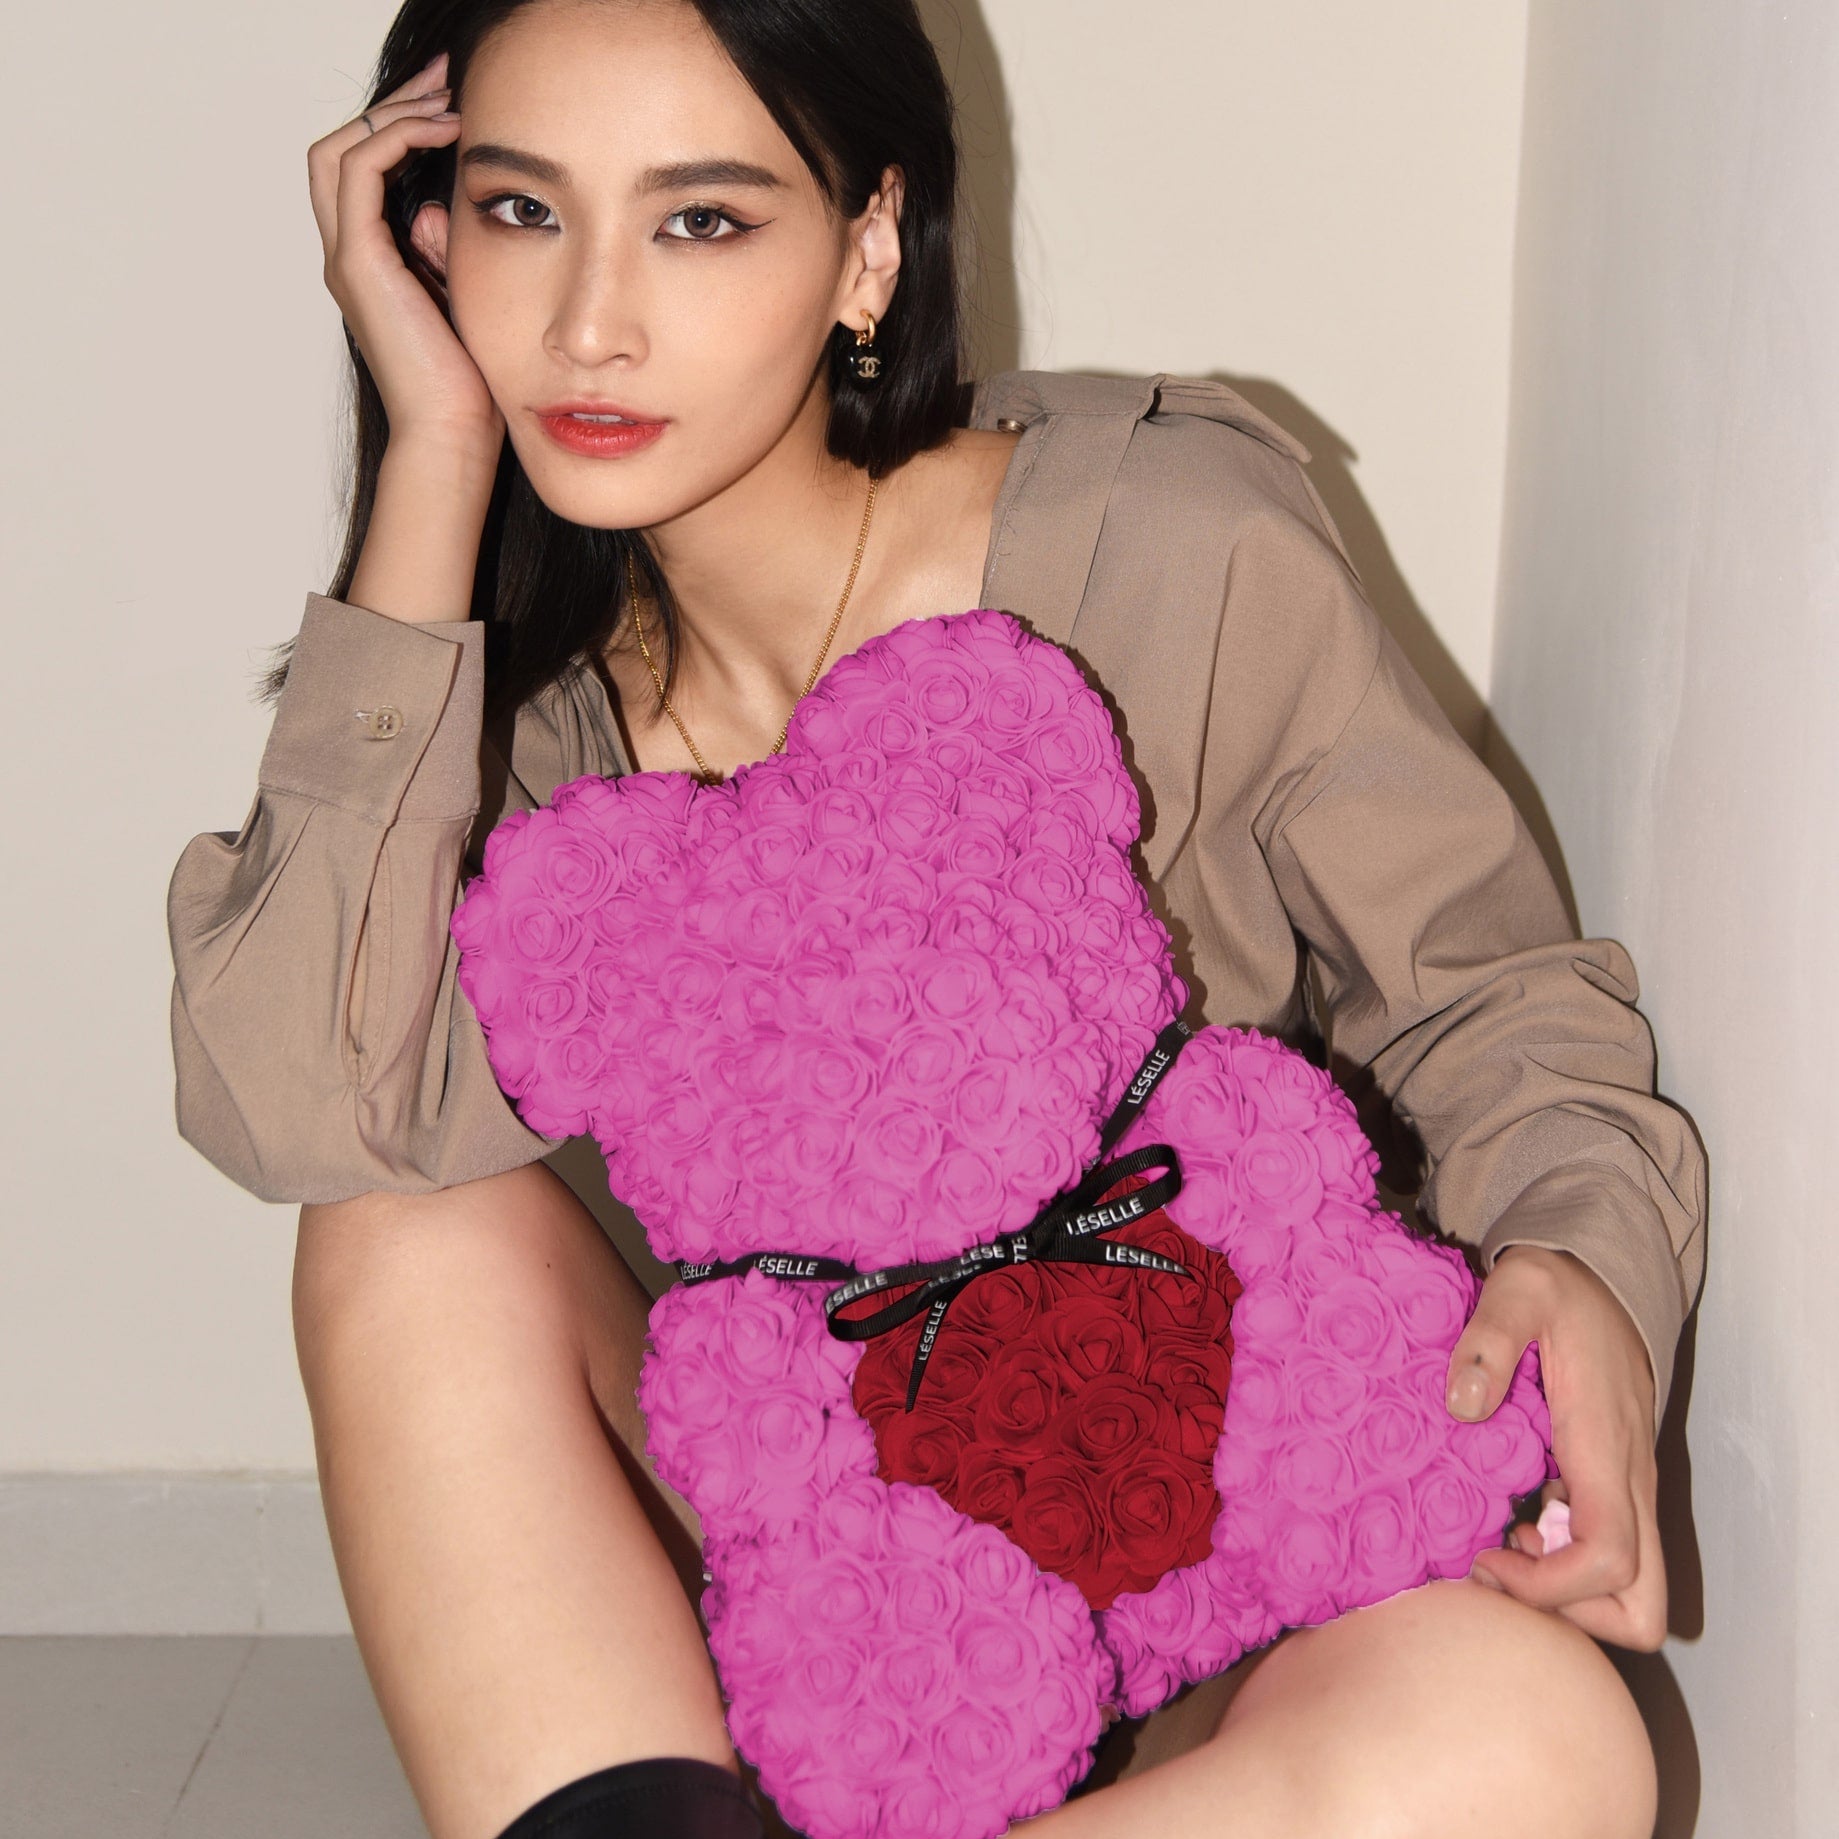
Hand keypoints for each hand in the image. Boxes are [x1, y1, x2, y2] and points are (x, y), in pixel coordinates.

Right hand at [306, 51, 502, 456]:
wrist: (454, 434)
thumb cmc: (470, 383)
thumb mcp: (465, 299)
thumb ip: (443, 251)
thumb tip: (438, 210)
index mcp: (371, 263)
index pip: (364, 171)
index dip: (401, 127)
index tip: (453, 103)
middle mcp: (350, 256)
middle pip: (343, 148)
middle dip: (394, 105)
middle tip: (447, 78)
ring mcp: (348, 258)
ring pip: (340, 150)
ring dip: (393, 113)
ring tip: (447, 98)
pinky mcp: (360, 262)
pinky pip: (361, 170)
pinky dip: (397, 137)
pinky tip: (446, 131)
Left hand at [1445, 1244, 1666, 1649]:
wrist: (1600, 1277)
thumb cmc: (1558, 1287)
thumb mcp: (1519, 1289)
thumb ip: (1488, 1340)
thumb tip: (1463, 1406)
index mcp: (1605, 1448)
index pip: (1611, 1559)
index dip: (1550, 1587)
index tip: (1487, 1557)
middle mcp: (1628, 1482)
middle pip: (1641, 1604)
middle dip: (1570, 1616)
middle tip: (1495, 1571)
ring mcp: (1625, 1490)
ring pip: (1630, 1592)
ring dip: (1563, 1594)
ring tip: (1499, 1545)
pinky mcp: (1610, 1488)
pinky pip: (1604, 1560)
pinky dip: (1559, 1565)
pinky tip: (1513, 1523)